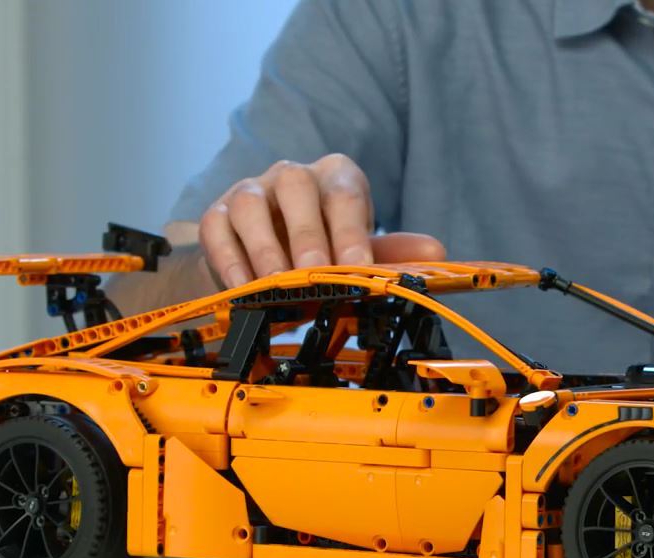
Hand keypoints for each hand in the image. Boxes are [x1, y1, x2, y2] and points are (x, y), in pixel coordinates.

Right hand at [199, 153, 444, 287]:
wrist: (263, 259)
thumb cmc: (320, 251)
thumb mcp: (356, 250)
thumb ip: (391, 252)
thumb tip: (436, 252)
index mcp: (335, 178)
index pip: (345, 192)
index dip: (352, 229)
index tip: (358, 264)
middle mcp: (291, 176)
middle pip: (297, 188)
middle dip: (307, 234)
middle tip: (313, 274)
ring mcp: (251, 191)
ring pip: (250, 204)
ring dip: (264, 247)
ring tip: (275, 284)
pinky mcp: (217, 214)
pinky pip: (217, 229)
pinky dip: (228, 258)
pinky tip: (241, 286)